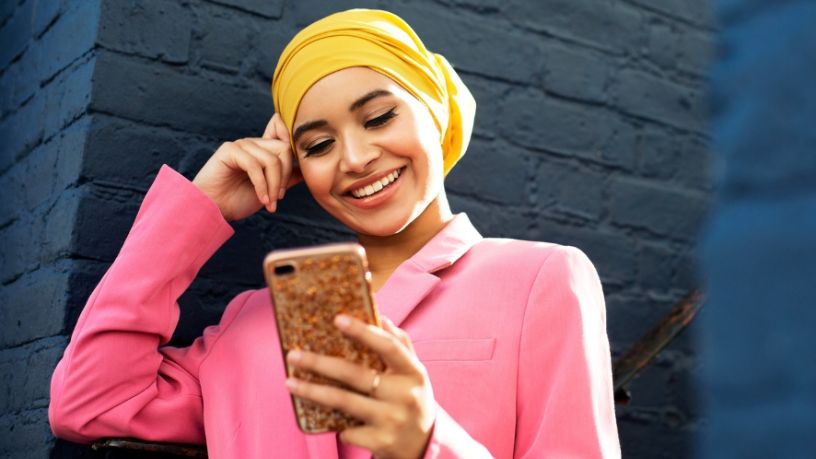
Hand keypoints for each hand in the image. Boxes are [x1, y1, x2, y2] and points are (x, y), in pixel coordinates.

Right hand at [192, 113, 301, 220]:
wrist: (213, 210)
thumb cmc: (238, 200)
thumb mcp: (270, 190)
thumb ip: (286, 178)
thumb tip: (306, 171)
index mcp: (262, 149)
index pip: (285, 138)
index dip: (293, 150)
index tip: (289, 182)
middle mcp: (253, 143)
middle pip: (284, 149)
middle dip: (284, 177)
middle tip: (278, 198)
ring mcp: (241, 144)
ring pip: (271, 159)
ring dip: (273, 185)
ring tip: (269, 203)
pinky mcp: (230, 150)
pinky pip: (255, 165)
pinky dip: (261, 185)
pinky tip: (261, 199)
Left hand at [286, 316, 435, 458]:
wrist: (424, 446)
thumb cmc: (412, 400)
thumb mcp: (413, 373)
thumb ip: (401, 345)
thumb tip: (381, 318)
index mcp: (413, 373)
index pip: (388, 346)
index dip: (363, 331)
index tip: (338, 319)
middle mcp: (404, 396)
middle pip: (355, 374)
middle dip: (320, 363)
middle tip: (294, 355)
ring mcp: (392, 420)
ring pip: (343, 402)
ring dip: (312, 391)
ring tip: (290, 383)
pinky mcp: (380, 442)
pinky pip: (347, 430)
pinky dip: (337, 425)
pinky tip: (331, 420)